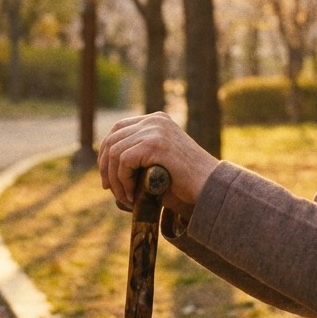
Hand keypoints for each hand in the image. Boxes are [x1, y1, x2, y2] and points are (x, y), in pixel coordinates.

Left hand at [98, 112, 219, 213]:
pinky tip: (132, 195)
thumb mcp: (160, 161)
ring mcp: (155, 130)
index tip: (108, 177)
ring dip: (115, 178)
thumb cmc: (186, 181)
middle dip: (106, 166)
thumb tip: (106, 167)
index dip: (106, 153)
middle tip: (109, 188)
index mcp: (156, 120)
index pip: (118, 129)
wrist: (210, 186)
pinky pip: (124, 161)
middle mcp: (154, 120)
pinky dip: (123, 181)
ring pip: (115, 152)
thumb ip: (139, 156)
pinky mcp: (155, 144)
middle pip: (113, 138)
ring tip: (124, 197)